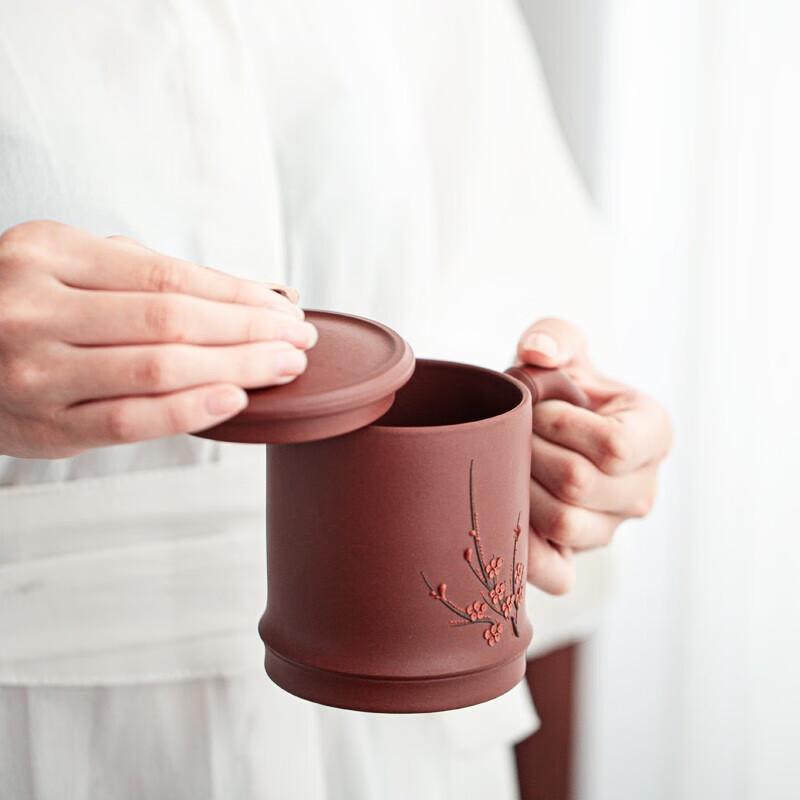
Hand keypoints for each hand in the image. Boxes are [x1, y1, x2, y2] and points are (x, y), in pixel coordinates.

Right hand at [0, 220, 316, 457]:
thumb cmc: (27, 304)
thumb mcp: (74, 268)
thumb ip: (156, 276)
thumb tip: (265, 292)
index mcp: (48, 254)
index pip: (170, 277)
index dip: (240, 297)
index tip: (287, 309)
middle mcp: (34, 308)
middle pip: (172, 321)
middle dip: (250, 332)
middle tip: (300, 339)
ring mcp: (35, 371)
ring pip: (158, 370)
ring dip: (236, 368)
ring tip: (283, 367)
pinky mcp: (44, 426)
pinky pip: (131, 420)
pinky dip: (190, 411)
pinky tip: (235, 399)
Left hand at [517, 318, 671, 594]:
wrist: (540, 427)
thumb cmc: (557, 386)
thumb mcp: (562, 348)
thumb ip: (553, 336)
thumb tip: (536, 354)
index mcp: (652, 434)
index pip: (613, 446)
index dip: (562, 425)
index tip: (536, 408)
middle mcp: (641, 489)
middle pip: (580, 485)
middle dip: (530, 452)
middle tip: (508, 434)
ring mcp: (610, 528)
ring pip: (563, 524)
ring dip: (519, 488)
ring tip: (504, 462)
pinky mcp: (577, 558)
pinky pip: (556, 574)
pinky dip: (525, 555)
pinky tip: (501, 519)